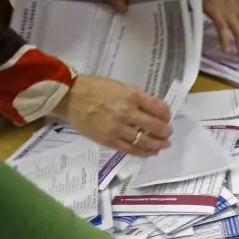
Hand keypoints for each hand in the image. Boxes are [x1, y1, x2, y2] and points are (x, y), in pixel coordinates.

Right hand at [54, 74, 171, 155]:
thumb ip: (137, 97)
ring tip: (163, 145)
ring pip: (145, 141)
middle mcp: (127, 112)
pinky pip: (130, 149)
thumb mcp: (120, 86)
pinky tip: (150, 152)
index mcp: (131, 95)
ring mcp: (117, 128)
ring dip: (158, 144)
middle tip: (167, 133)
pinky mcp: (109, 140)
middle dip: (165, 131)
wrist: (70, 97)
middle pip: (155, 126)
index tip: (167, 117)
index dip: (166, 114)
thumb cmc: (95, 88)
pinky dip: (143, 152)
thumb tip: (153, 110)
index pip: (158, 108)